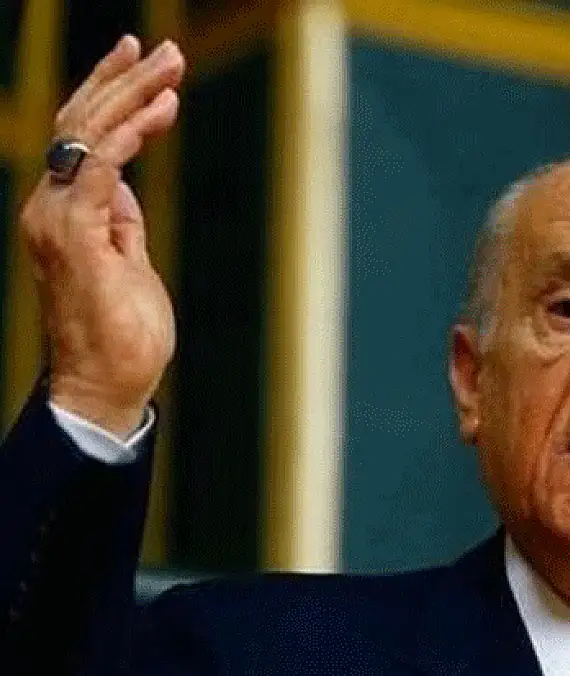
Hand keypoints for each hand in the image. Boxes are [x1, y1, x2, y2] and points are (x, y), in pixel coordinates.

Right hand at [20, 36, 185, 436]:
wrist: (105, 385)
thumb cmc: (122, 333)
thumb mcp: (128, 262)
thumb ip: (120, 223)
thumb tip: (122, 188)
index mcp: (63, 213)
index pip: (81, 138)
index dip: (113, 98)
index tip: (152, 69)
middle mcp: (49, 207)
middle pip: (80, 123)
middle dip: (123, 79)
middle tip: (164, 47)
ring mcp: (56, 219)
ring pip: (88, 133)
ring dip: (132, 93)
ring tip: (170, 64)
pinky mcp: (74, 234)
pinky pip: (99, 167)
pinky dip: (130, 134)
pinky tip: (159, 109)